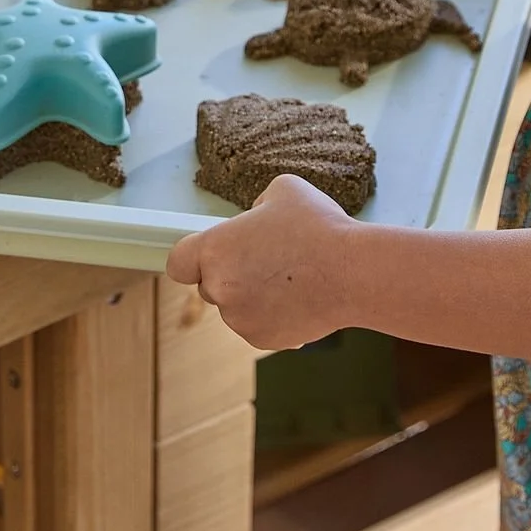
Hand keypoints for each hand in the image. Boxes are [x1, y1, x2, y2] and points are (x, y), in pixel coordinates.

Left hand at [165, 176, 355, 349]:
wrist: (353, 273)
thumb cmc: (318, 227)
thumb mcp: (281, 191)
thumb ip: (256, 207)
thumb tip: (255, 222)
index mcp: (215, 250)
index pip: (178, 262)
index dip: (190, 258)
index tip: (206, 257)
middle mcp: (220, 288)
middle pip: (210, 285)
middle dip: (231, 274)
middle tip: (266, 259)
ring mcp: (240, 319)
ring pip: (237, 306)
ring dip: (253, 295)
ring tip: (291, 277)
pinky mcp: (264, 340)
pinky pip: (259, 324)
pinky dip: (273, 315)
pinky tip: (299, 297)